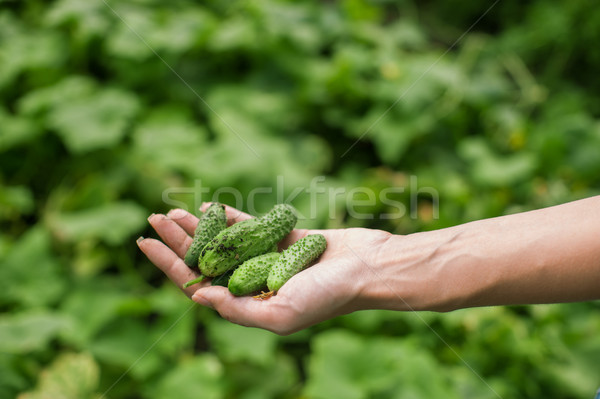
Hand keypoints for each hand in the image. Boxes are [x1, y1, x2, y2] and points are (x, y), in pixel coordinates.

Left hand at [137, 203, 391, 334]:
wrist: (367, 269)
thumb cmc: (327, 296)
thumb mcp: (280, 313)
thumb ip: (237, 308)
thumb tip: (196, 295)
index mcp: (248, 305)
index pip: (197, 284)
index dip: (168, 264)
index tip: (145, 242)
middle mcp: (252, 283)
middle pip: (204, 260)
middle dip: (177, 241)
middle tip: (154, 218)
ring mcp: (266, 260)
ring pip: (222, 243)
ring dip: (198, 227)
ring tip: (173, 210)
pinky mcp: (282, 239)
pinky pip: (249, 227)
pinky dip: (230, 218)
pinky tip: (211, 207)